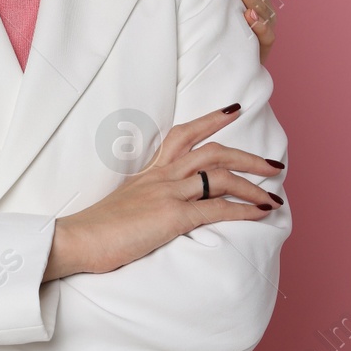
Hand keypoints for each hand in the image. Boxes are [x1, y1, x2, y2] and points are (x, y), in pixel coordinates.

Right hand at [45, 104, 283, 280]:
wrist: (75, 240)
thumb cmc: (95, 230)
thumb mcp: (124, 206)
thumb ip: (145, 201)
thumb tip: (158, 210)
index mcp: (149, 172)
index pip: (183, 135)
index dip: (211, 120)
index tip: (233, 110)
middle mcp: (161, 177)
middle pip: (213, 152)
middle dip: (247, 155)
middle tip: (274, 163)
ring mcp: (167, 194)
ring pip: (220, 176)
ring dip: (253, 183)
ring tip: (275, 193)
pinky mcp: (172, 216)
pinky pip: (217, 208)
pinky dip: (244, 209)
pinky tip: (261, 212)